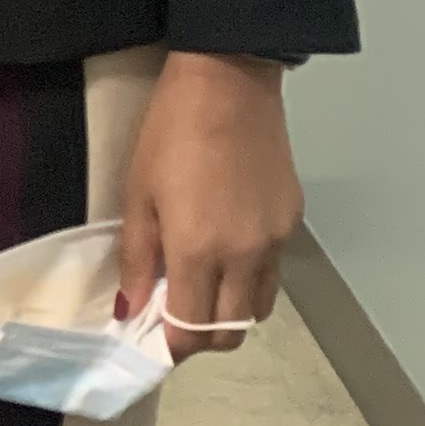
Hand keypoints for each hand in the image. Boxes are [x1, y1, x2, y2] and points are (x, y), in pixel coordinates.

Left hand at [117, 52, 299, 361]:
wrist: (229, 81)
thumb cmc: (172, 132)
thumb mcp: (138, 194)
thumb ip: (137, 258)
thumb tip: (131, 308)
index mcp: (200, 252)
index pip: (192, 332)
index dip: (171, 344)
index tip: (152, 334)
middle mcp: (245, 257)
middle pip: (230, 332)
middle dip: (200, 336)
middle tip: (175, 313)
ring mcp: (275, 241)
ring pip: (259, 308)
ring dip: (229, 311)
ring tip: (203, 283)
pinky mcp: (293, 221)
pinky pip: (274, 271)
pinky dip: (251, 278)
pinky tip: (228, 248)